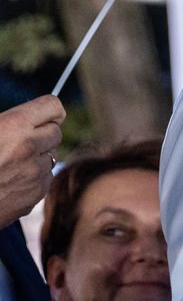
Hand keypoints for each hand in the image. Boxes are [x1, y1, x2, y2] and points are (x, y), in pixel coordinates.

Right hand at [0, 95, 65, 225]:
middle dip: (41, 134)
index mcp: (13, 126)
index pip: (53, 106)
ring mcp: (35, 173)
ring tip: (8, 163)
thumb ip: (8, 121)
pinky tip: (8, 181)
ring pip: (51, 157)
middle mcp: (29, 148)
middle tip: (19, 140)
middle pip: (56, 132)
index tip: (39, 116)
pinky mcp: (36, 195)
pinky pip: (45, 179)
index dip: (46, 111)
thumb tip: (28, 118)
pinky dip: (33, 178)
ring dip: (37, 157)